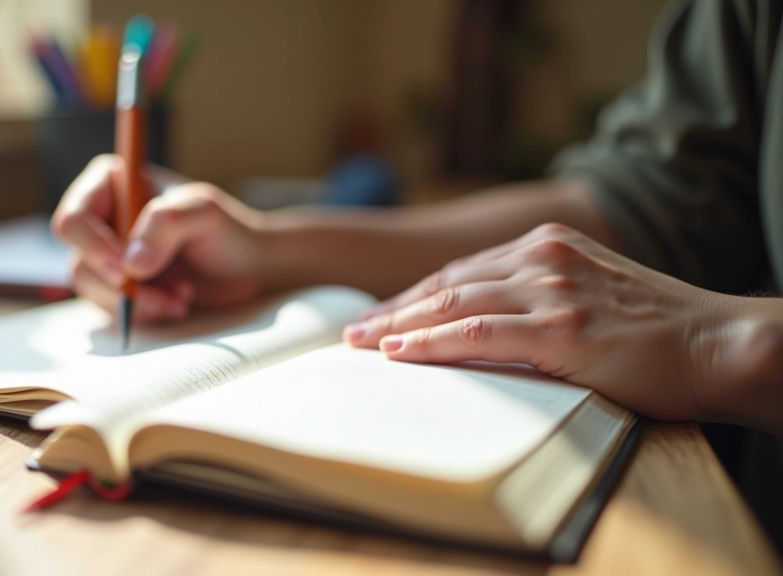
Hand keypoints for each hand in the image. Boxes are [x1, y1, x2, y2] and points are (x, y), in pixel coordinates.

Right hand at [52, 154, 268, 322]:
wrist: (249, 268)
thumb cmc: (229, 230)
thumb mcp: (205, 213)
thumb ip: (166, 224)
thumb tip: (131, 262)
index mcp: (114, 184)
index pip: (74, 218)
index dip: (92, 247)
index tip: (124, 269)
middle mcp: (104, 220)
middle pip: (79, 261)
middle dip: (121, 285)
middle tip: (164, 293)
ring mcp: (110, 257)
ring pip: (94, 290)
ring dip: (138, 302)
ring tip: (181, 296)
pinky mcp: (121, 289)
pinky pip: (112, 310)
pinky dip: (145, 313)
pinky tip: (178, 303)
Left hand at [344, 223, 757, 421]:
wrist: (719, 342)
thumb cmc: (657, 329)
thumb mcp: (588, 293)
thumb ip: (538, 296)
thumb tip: (484, 323)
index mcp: (546, 245)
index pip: (461, 271)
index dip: (414, 296)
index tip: (380, 317)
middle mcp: (542, 257)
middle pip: (447, 283)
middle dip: (394, 309)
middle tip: (353, 331)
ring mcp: (552, 290)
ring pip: (453, 303)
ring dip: (399, 324)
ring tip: (361, 342)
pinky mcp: (562, 328)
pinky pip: (478, 333)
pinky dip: (432, 342)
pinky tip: (400, 351)